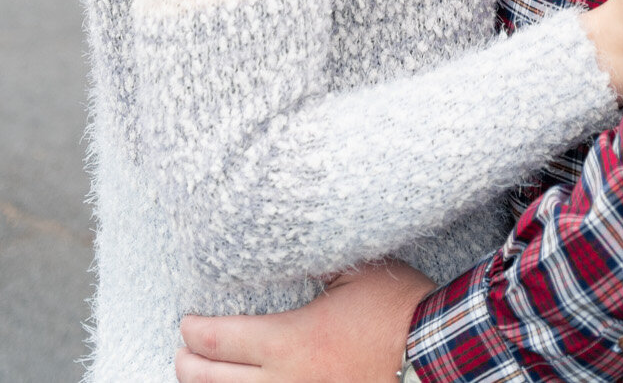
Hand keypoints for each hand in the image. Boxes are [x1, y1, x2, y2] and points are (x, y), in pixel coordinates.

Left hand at [176, 259, 434, 382]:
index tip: (188, 324)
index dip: (194, 332)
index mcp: (288, 340)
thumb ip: (317, 268)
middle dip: (188, 365)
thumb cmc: (400, 312)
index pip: (217, 341)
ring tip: (201, 380)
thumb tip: (293, 252)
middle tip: (184, 353)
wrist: (438, 355)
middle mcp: (285, 381)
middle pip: (210, 381)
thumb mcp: (356, 273)